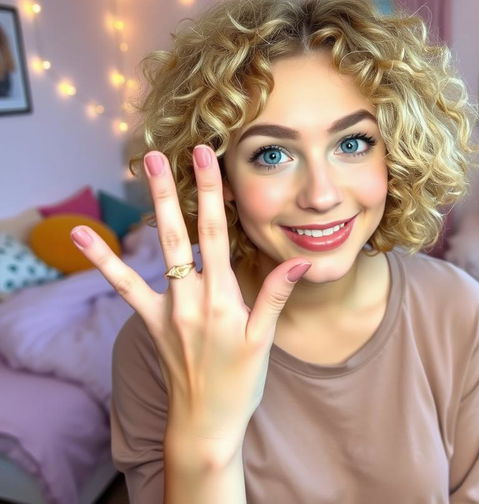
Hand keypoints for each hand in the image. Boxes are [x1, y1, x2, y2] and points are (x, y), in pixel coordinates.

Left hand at [70, 145, 310, 458]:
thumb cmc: (241, 381)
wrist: (205, 422)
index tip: (207, 158)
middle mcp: (192, 298)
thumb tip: (299, 260)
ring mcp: (167, 308)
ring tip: (138, 176)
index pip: (217, 235)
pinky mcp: (151, 321)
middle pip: (183, 233)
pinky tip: (81, 237)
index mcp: (224, 299)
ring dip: (150, 210)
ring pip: (159, 250)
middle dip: (175, 190)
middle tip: (163, 154)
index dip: (212, 193)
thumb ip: (276, 294)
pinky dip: (103, 260)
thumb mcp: (265, 339)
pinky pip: (125, 286)